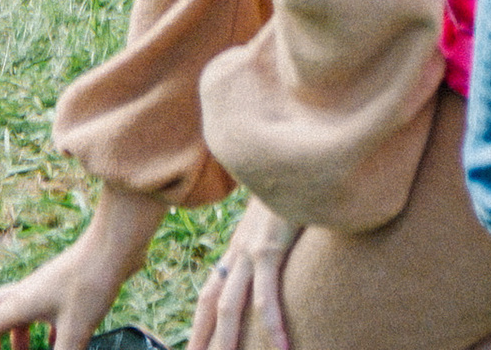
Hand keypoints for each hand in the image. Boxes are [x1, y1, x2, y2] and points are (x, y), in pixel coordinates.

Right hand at [0, 232, 133, 349]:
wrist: (114, 245)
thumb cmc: (90, 283)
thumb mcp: (74, 332)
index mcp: (22, 302)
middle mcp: (29, 291)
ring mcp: (48, 286)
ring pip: (22, 310)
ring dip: (21, 335)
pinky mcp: (67, 285)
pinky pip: (46, 309)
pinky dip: (46, 329)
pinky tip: (61, 342)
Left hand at [189, 203, 299, 349]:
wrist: (290, 160)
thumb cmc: (288, 195)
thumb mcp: (276, 225)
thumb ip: (270, 246)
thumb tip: (276, 268)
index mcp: (237, 251)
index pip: (211, 294)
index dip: (200, 325)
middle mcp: (237, 254)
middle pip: (211, 304)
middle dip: (202, 337)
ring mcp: (249, 252)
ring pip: (229, 306)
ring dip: (226, 340)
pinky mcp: (268, 249)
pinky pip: (266, 296)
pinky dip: (271, 325)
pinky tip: (281, 348)